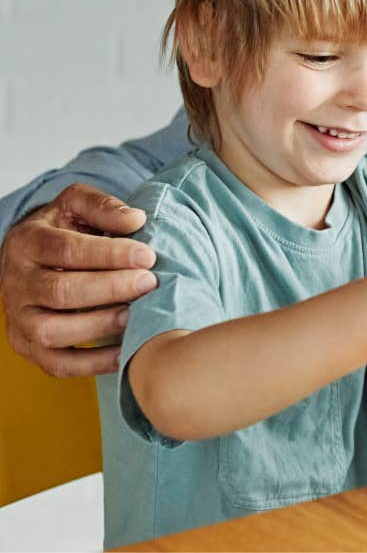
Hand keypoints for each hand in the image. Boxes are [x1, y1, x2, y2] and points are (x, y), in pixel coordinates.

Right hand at [0, 184, 156, 376]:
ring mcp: (18, 319)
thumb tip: (135, 220)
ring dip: (99, 326)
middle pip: (60, 291)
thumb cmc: (64, 227)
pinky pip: (57, 364)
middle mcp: (15, 282)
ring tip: (136, 314)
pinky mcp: (28, 346)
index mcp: (27, 242)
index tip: (147, 256)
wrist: (35, 254)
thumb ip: (104, 207)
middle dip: (110, 288)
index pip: (66, 250)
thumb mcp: (77, 204)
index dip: (109, 254)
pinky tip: (126, 350)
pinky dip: (93, 363)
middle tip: (149, 283)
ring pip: (51, 331)